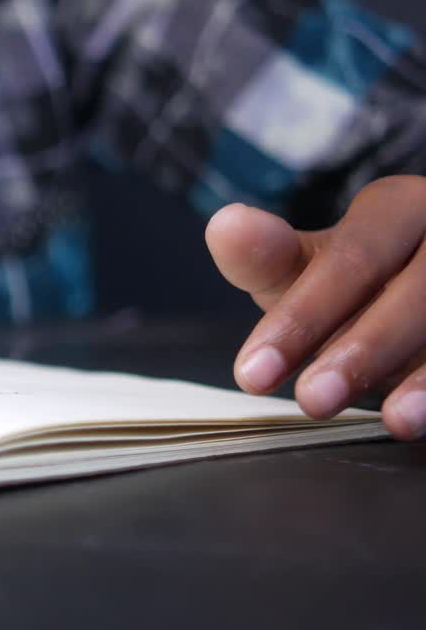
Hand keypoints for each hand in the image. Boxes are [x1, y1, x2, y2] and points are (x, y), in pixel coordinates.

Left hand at [206, 176, 425, 439]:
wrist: (422, 305)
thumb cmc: (358, 288)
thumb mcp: (306, 271)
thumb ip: (265, 258)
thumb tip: (224, 225)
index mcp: (400, 209)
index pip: (350, 260)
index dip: (302, 317)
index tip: (253, 375)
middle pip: (418, 289)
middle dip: (363, 349)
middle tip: (313, 400)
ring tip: (396, 421)